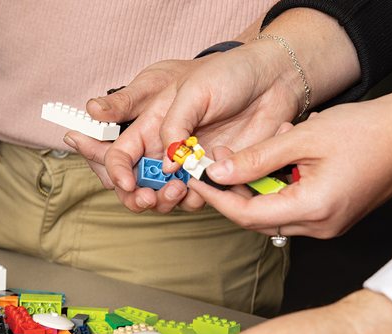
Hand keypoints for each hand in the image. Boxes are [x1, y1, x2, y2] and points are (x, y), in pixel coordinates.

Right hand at [66, 41, 300, 214]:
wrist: (274, 80)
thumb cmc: (230, 74)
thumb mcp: (193, 90)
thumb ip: (172, 126)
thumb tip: (166, 165)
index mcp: (150, 126)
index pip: (120, 155)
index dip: (117, 172)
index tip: (128, 183)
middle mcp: (165, 150)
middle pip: (137, 185)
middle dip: (137, 198)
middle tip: (150, 198)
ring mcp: (190, 165)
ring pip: (165, 198)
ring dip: (167, 202)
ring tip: (181, 188)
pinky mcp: (215, 176)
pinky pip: (199, 198)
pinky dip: (200, 198)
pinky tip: (211, 181)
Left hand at [192, 87, 391, 237]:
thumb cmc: (369, 130)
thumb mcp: (303, 138)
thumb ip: (256, 158)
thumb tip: (217, 172)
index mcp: (312, 209)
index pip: (245, 215)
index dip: (215, 198)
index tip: (194, 180)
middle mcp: (319, 226)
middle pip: (255, 218)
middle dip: (232, 190)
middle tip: (216, 160)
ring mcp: (327, 225)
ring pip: (272, 212)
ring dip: (256, 185)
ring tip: (257, 149)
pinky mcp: (332, 217)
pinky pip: (291, 206)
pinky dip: (277, 185)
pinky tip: (280, 157)